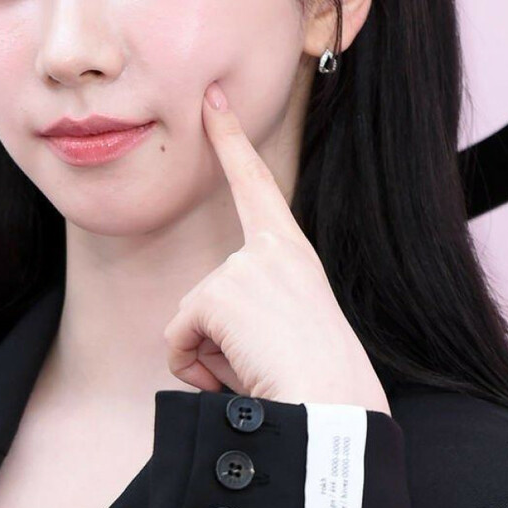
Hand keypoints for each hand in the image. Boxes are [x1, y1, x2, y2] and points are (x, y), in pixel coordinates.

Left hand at [161, 82, 390, 412]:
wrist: (332, 408)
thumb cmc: (317, 387)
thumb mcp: (285, 337)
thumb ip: (245, 321)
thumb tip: (190, 349)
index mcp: (291, 253)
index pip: (256, 187)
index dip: (231, 140)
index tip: (213, 99)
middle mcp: (269, 250)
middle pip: (204, 297)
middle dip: (217, 344)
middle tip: (267, 365)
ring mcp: (243, 268)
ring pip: (189, 323)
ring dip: (211, 359)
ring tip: (259, 371)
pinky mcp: (218, 293)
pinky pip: (176, 341)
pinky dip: (194, 368)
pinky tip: (237, 375)